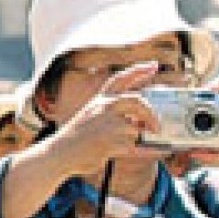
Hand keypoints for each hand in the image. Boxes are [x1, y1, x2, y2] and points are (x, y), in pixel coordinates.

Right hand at [49, 62, 164, 176]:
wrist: (61, 153)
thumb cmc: (77, 137)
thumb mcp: (91, 115)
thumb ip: (113, 113)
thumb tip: (141, 121)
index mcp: (99, 99)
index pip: (121, 79)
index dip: (138, 70)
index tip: (154, 65)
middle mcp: (104, 108)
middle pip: (137, 101)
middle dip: (151, 114)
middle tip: (157, 126)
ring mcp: (108, 125)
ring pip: (135, 129)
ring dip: (135, 138)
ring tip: (128, 144)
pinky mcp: (111, 143)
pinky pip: (135, 146)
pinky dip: (147, 150)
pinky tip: (157, 150)